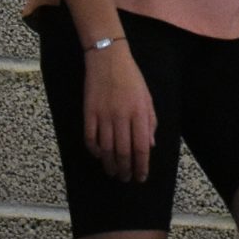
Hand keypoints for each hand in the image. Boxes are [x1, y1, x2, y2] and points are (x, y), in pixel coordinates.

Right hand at [84, 40, 157, 183]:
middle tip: (126, 179)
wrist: (108, 60)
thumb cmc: (132, 79)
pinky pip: (90, 138)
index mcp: (139, 114)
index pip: (141, 148)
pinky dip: (94, 150)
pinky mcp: (88, 113)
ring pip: (106, 148)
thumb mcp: (147, 98)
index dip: (142, 165)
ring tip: (114, 173)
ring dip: (110, 164)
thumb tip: (150, 146)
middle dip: (126, 169)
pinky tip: (99, 156)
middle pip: (123, 152)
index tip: (141, 177)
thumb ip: (150, 122)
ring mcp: (103, 116)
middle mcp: (122, 117)